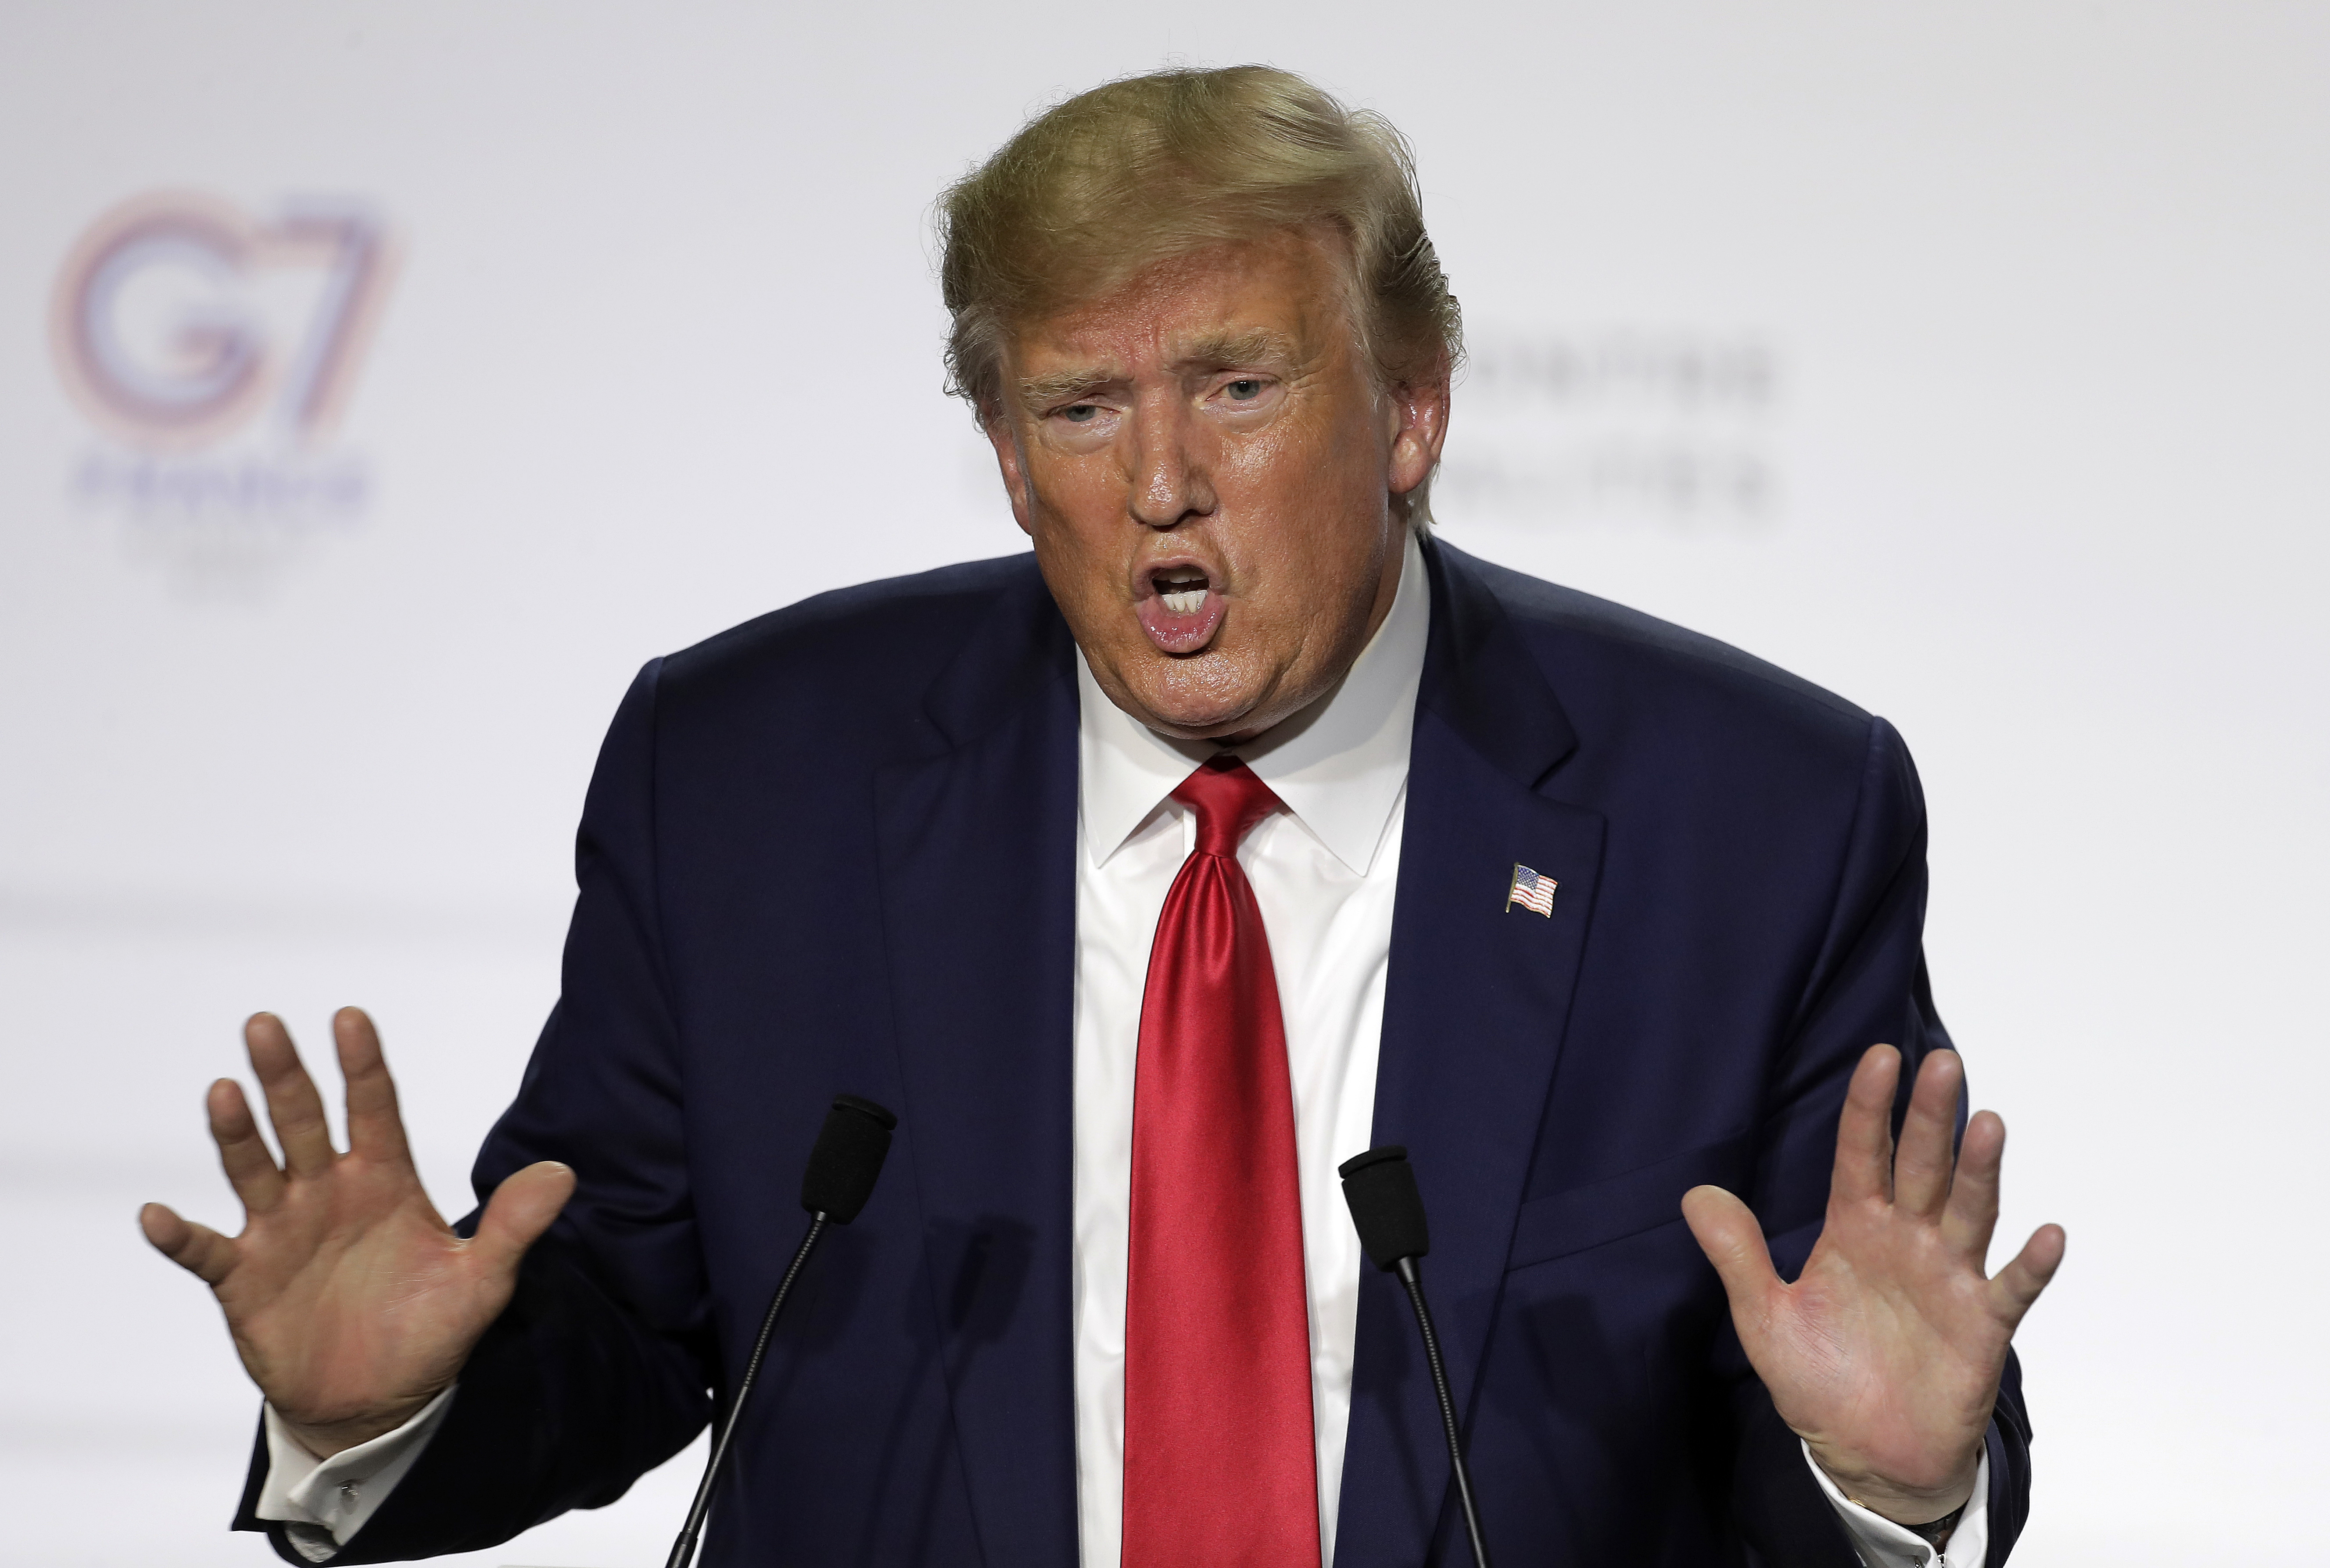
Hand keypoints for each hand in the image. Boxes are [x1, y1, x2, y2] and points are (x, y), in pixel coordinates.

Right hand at [139, 1008, 573, 1456]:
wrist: (378, 1401)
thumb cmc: (429, 1330)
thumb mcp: (481, 1282)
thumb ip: (514, 1226)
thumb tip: (563, 1174)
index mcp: (384, 1180)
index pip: (375, 1108)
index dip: (363, 1065)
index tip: (351, 1017)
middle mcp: (327, 1192)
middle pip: (303, 1121)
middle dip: (286, 1075)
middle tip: (266, 1023)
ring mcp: (280, 1231)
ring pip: (254, 1169)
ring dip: (236, 1134)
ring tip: (223, 1091)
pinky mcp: (243, 1279)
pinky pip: (205, 1251)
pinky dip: (179, 1236)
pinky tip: (157, 1216)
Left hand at [1682, 1044, 2064, 1524]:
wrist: (1866, 1456)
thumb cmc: (1820, 1381)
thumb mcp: (1765, 1319)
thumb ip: (1738, 1256)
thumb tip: (1694, 1194)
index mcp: (1856, 1229)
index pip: (1863, 1155)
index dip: (1870, 1108)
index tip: (1881, 1056)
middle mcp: (1908, 1241)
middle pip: (1922, 1166)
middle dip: (1931, 1116)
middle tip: (1942, 1063)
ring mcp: (1949, 1278)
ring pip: (1969, 1211)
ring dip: (1980, 1170)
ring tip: (1988, 1124)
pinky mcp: (1982, 1326)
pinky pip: (2011, 1289)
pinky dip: (2031, 1264)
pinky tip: (2047, 1233)